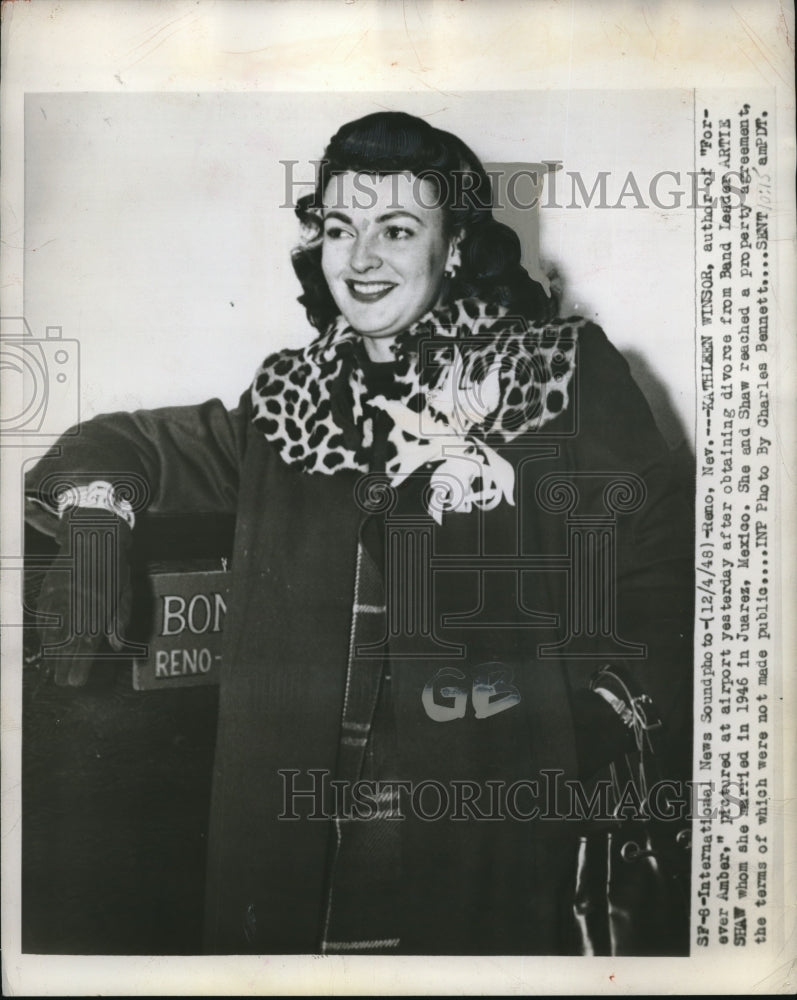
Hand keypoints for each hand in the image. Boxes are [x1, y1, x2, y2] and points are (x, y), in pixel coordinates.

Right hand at [36, 508, 135, 685]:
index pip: (85, 646)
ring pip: (52, 631)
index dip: (79, 667)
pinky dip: (45, 630)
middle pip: (66, 644)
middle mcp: (77, 606)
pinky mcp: (49, 588)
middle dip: (63, 665)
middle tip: (63, 681)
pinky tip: (48, 642)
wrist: (94, 535)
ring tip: (55, 667)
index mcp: (99, 609)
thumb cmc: (115, 567)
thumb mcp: (125, 593)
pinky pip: (44, 615)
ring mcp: (60, 597)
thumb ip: (119, 621)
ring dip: (53, 651)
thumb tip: (116, 646)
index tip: (74, 681)